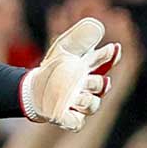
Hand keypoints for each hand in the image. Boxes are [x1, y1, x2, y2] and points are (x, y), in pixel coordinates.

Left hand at [21, 17, 120, 131]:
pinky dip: (71, 118)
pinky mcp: (70, 119)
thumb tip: (97, 24)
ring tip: (74, 95)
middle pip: (100, 86)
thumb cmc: (53, 69)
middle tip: (88, 78)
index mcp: (88, 70)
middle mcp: (88, 89)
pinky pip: (75, 123)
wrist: (33, 90)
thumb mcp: (63, 50)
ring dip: (85, 99)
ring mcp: (80, 105)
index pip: (104, 63)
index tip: (113, 48)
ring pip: (92, 105)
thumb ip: (79, 38)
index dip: (110, 56)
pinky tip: (65, 109)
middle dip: (97, 81)